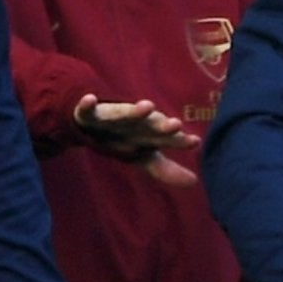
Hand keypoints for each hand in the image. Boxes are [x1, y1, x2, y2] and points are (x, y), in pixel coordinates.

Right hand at [74, 93, 199, 187]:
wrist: (92, 120)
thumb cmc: (124, 138)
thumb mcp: (144, 157)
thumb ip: (166, 170)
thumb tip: (194, 182)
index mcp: (147, 135)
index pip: (167, 139)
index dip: (179, 141)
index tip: (195, 142)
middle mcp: (132, 124)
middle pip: (149, 125)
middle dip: (161, 126)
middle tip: (176, 124)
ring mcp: (111, 118)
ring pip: (123, 114)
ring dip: (133, 111)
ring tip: (148, 106)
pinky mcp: (90, 114)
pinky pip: (87, 110)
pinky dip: (87, 105)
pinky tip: (91, 99)